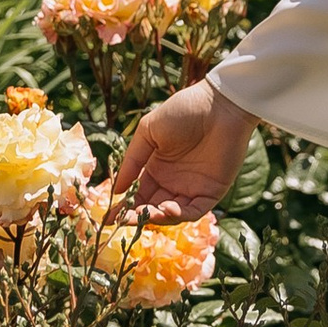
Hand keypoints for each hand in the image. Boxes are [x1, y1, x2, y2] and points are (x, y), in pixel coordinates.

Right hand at [115, 77, 258, 216]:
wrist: (220, 105)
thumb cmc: (183, 111)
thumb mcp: (148, 131)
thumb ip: (132, 160)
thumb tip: (115, 190)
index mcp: (156, 168)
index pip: (138, 194)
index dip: (123, 207)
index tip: (108, 218)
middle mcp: (173, 182)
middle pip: (152, 207)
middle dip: (137, 216)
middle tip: (122, 221)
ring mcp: (192, 188)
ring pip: (172, 214)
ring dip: (157, 217)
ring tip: (145, 214)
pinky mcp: (212, 192)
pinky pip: (195, 211)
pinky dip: (180, 215)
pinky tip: (167, 208)